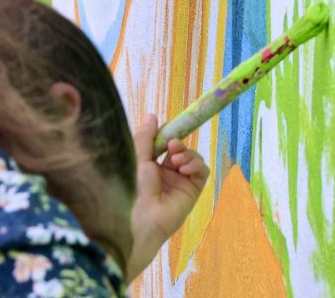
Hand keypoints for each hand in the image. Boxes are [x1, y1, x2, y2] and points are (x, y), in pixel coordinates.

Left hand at [126, 114, 209, 277]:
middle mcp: (166, 173)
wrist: (140, 217)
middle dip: (178, 143)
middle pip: (180, 149)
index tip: (168, 130)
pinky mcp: (192, 191)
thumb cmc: (133, 187)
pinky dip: (196, 165)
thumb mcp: (137, 158)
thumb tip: (153, 116)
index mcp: (150, 165)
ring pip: (193, 158)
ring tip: (177, 160)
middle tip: (171, 146)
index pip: (164, 144)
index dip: (168, 135)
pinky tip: (184, 169)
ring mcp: (180, 182)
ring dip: (187, 154)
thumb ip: (146, 137)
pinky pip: (202, 172)